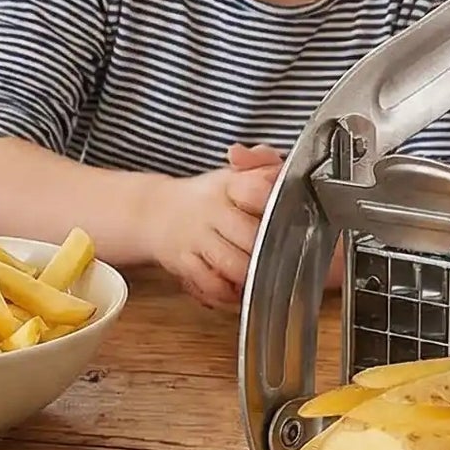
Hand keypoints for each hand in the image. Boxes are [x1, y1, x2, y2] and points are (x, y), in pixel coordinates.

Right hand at [150, 143, 284, 308]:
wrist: (156, 212)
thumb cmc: (209, 196)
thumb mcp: (235, 174)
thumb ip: (259, 161)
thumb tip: (247, 155)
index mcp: (229, 185)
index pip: (257, 191)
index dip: (276, 206)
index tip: (293, 219)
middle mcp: (212, 210)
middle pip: (251, 236)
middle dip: (271, 251)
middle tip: (287, 259)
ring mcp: (196, 238)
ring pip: (233, 265)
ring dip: (252, 277)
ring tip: (264, 278)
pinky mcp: (183, 263)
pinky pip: (210, 285)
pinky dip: (227, 293)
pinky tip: (237, 290)